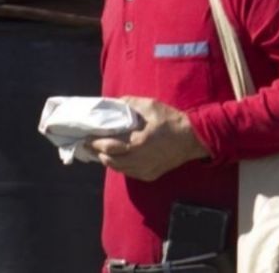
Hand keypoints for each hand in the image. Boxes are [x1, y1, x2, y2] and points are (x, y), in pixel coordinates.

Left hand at [88, 96, 209, 181]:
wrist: (192, 138)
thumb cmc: (170, 120)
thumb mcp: (150, 105)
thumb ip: (128, 103)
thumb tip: (112, 103)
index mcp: (137, 143)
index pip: (108, 146)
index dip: (94, 142)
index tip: (85, 137)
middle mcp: (139, 160)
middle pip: (109, 161)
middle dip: (97, 152)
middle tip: (89, 145)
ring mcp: (144, 170)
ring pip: (118, 169)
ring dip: (107, 160)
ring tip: (100, 151)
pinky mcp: (150, 175)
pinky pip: (129, 173)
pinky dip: (120, 166)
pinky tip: (118, 157)